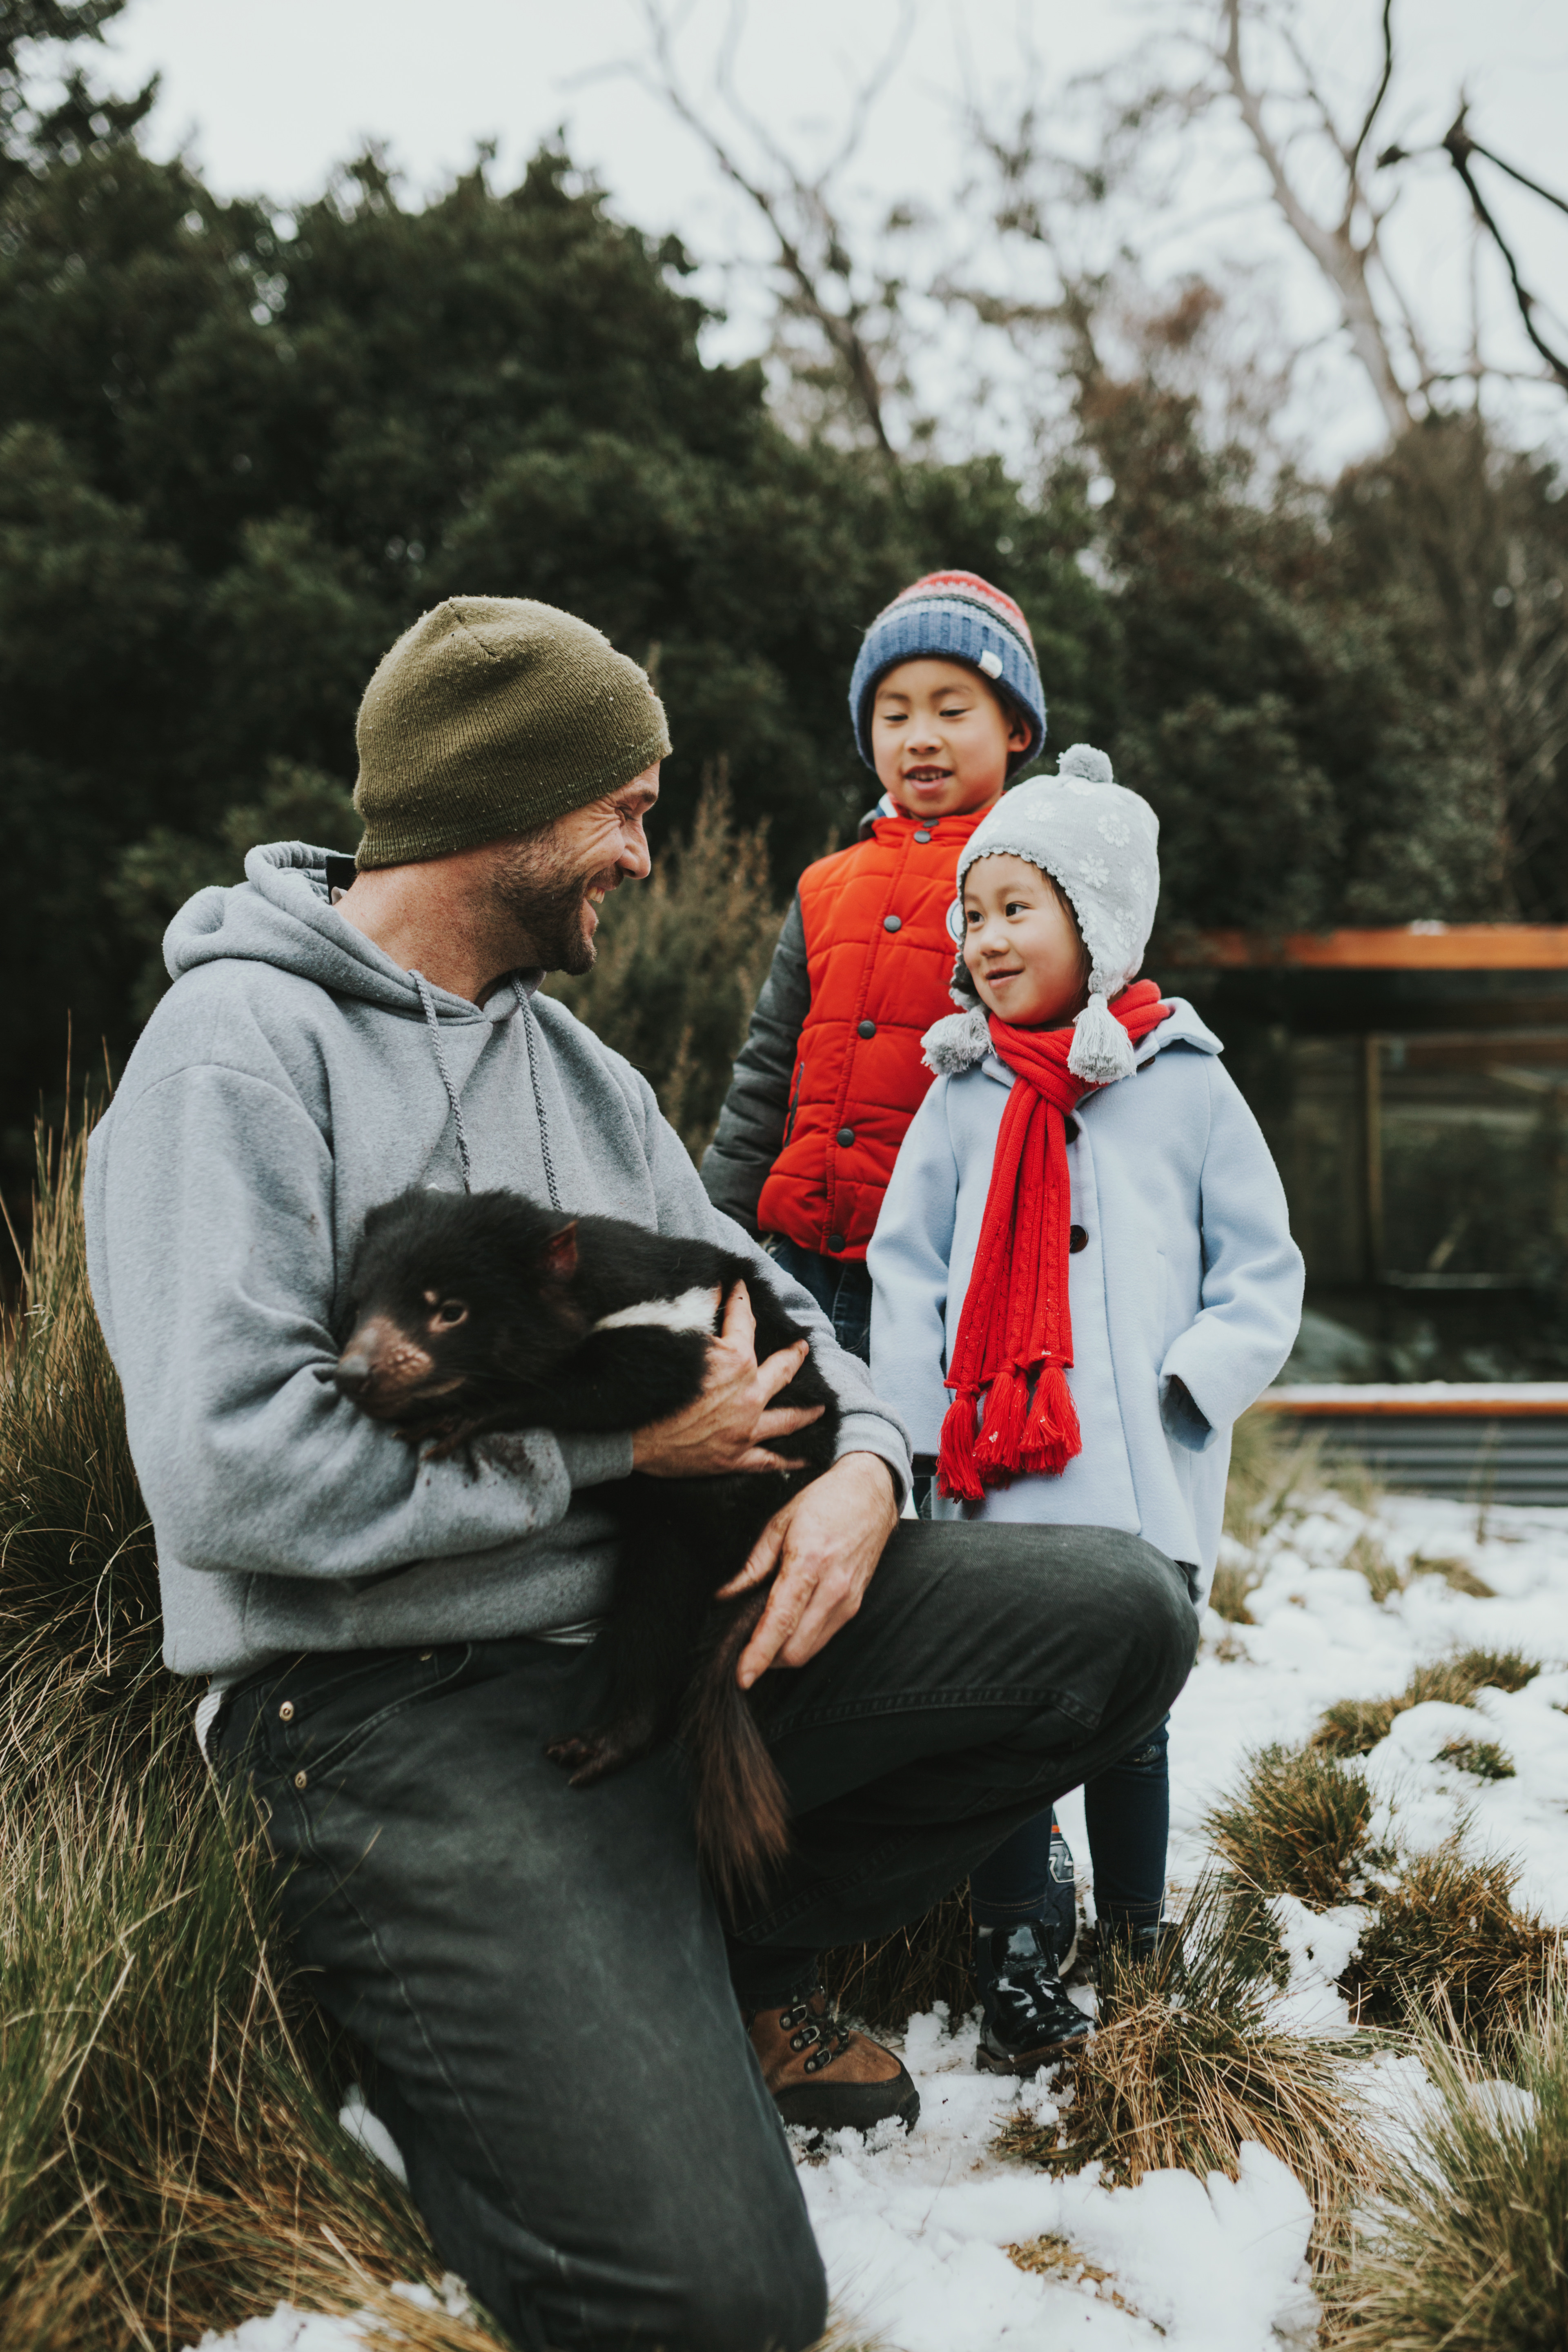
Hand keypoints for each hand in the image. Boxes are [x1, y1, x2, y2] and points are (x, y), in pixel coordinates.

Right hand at [631, 1280, 824, 1477]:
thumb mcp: (671, 1337)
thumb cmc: (646, 1385)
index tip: (741, 1288)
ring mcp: (745, 1429)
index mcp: (734, 1361)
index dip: (741, 1300)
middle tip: (803, 1347)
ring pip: (788, 1418)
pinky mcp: (736, 1458)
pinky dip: (791, 1459)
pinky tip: (808, 1457)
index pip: (743, 1322)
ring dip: (807, 1410)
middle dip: (794, 1354)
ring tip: (822, 1406)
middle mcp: (748, 1395)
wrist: (625, 1437)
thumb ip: (697, 1311)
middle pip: (781, 1371)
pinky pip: (771, 1461)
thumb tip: (715, 1287)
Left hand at [716, 1452, 898, 1687]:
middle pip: (796, 1649)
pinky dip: (803, 1640)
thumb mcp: (778, 1524)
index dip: (759, 1654)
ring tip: (765, 1635)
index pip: (780, 1622)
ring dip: (785, 1652)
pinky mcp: (856, 1605)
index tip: (742, 1676)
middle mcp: (832, 1588)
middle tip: (746, 1647)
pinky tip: (790, 1624)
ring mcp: (848, 1599)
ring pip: (811, 1649)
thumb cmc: (823, 1502)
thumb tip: (726, 1596)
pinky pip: (825, 1637)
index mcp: (808, 1564)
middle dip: (768, 1659)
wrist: (870, 1493)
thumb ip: (753, 1565)